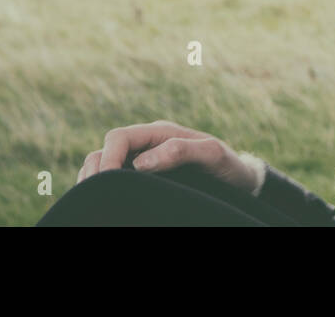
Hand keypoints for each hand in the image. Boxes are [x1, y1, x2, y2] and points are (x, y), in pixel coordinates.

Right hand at [75, 119, 257, 192]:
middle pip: (105, 149)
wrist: (239, 180)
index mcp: (160, 132)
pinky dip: (105, 188)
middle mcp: (148, 144)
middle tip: (95, 197)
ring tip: (96, 200)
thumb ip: (180, 151)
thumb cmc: (227, 165)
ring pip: (105, 164)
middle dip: (96, 170)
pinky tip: (106, 202)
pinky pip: (115, 179)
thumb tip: (141, 163)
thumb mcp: (211, 154)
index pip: (119, 137)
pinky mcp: (144, 178)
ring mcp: (144, 160)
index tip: (106, 182)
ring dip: (97, 179)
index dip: (107, 157)